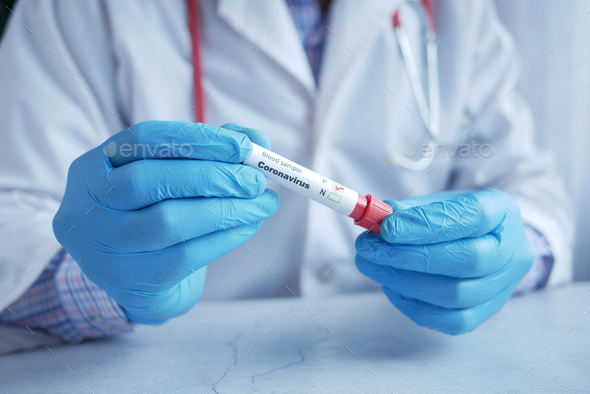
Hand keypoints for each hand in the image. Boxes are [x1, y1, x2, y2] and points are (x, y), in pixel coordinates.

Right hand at [53, 121, 278, 323]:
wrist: (135, 275)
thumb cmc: (155, 212)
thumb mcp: (171, 175)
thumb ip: (212, 151)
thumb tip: (257, 142)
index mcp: (93, 167)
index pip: (142, 140)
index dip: (196, 139)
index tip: (242, 146)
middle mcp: (88, 206)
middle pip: (149, 181)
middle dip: (213, 177)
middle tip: (256, 180)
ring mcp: (103, 248)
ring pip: (169, 222)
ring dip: (227, 209)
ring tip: (263, 203)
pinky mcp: (129, 282)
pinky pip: (185, 256)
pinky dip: (225, 237)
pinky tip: (249, 225)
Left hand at [355, 189, 533, 334]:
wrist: (486, 241)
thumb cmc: (456, 218)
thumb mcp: (436, 202)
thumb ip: (410, 211)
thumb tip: (377, 220)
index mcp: (503, 211)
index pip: (472, 217)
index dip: (427, 224)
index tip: (386, 227)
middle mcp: (512, 251)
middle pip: (467, 260)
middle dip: (408, 256)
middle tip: (367, 249)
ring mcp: (504, 287)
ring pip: (455, 295)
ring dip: (403, 281)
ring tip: (372, 265)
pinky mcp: (487, 313)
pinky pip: (450, 321)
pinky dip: (414, 305)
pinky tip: (391, 286)